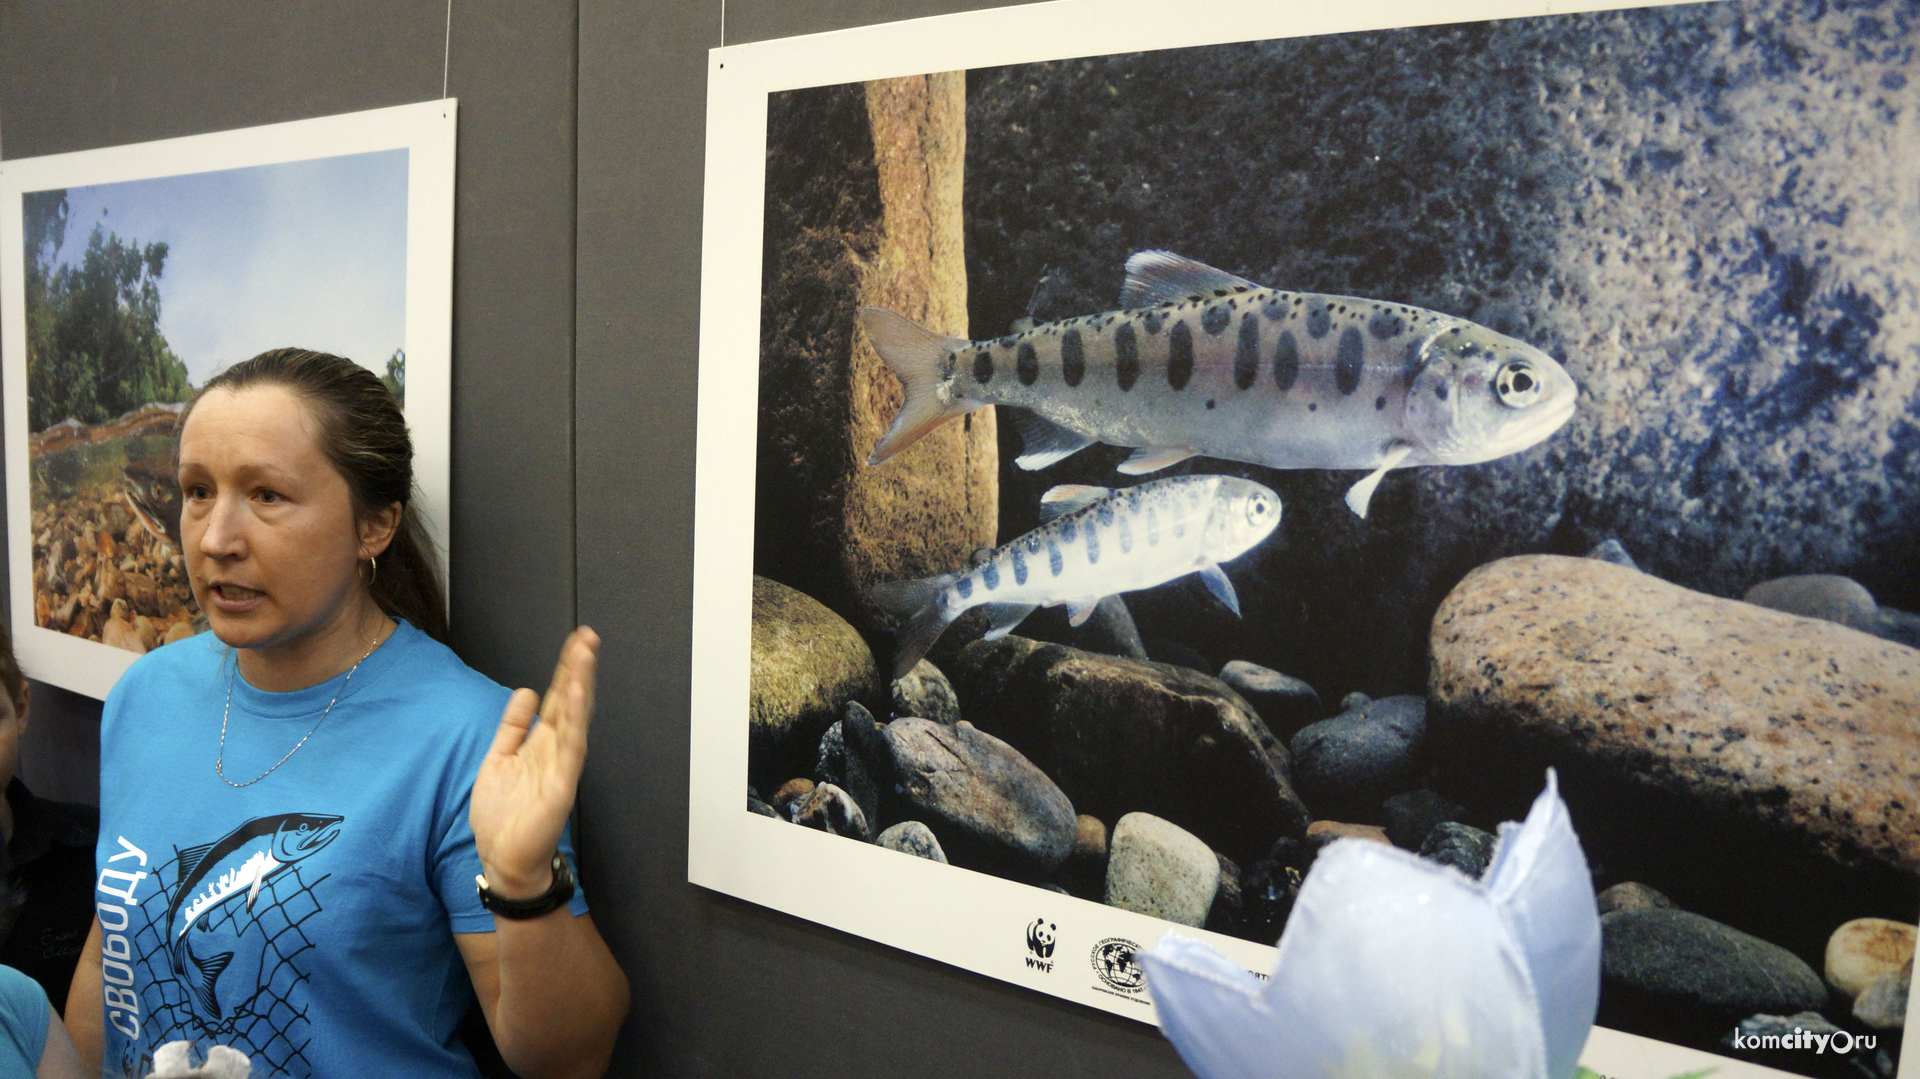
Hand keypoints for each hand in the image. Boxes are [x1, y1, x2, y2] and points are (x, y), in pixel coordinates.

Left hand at [472, 627, 599, 898]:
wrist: (502, 861)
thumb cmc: (502, 818)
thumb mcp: (498, 760)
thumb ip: (512, 727)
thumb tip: (528, 692)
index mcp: (541, 744)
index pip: (557, 699)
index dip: (566, 670)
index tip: (576, 642)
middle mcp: (555, 751)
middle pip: (570, 702)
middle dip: (579, 669)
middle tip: (588, 637)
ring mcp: (560, 767)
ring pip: (575, 719)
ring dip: (581, 686)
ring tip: (585, 655)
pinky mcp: (560, 787)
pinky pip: (570, 750)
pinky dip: (575, 722)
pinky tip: (577, 698)